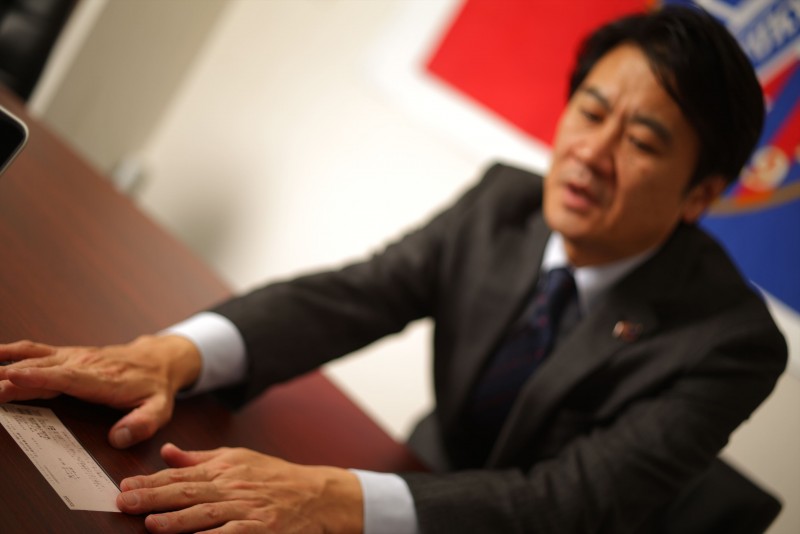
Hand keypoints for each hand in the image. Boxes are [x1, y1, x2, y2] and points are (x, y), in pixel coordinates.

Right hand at [0, 335, 200, 447]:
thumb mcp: (159, 409)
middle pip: (41, 368)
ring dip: (5, 362)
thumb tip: (118, 438)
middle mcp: (84, 364)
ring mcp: (73, 356)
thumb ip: (142, 424)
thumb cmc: (155, 387)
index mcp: (103, 379)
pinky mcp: (65, 355)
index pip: (68, 378)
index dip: (40, 377)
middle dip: (10, 376)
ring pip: (33, 356)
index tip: (13, 377)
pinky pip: (34, 350)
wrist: (158, 360)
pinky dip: (10, 353)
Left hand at [117, 443, 363, 533]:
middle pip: (189, 491)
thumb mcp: (239, 459)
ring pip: (207, 514)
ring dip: (178, 520)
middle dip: (154, 498)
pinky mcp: (261, 530)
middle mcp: (234, 486)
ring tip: (151, 523)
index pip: (181, 474)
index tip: (125, 487)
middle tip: (126, 502)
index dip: (151, 482)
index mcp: (226, 468)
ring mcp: (248, 509)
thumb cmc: (275, 478)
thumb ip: (200, 458)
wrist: (317, 495)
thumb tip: (166, 452)